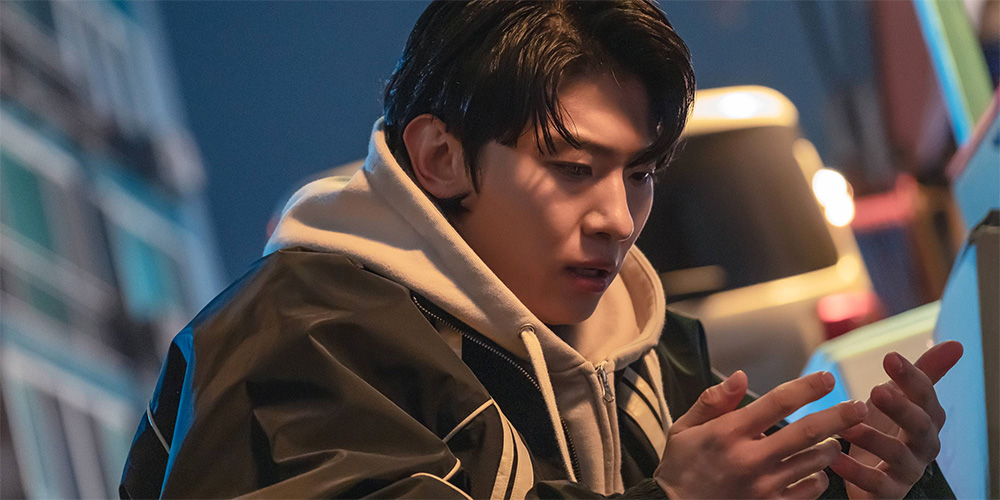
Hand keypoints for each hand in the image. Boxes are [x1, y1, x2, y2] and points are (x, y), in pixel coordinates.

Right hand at [655, 370, 868, 498]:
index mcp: (728, 432)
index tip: (827, 377)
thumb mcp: (683, 428)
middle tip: (859, 406)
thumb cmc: (680, 468)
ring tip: (835, 439)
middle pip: (807, 432)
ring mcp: (763, 486)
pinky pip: (808, 491)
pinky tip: (816, 470)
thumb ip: (713, 401)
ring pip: (814, 462)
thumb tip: (741, 376)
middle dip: (838, 416)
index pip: (777, 402)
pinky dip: (819, 478)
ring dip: (831, 447)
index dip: (806, 388)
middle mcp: (750, 458)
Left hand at [830, 341, 962, 499]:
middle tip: (877, 390)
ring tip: (848, 427)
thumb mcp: (900, 397)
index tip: (890, 357)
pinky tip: (834, 458)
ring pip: (897, 455)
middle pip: (919, 426)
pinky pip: (875, 484)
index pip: (926, 396)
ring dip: (873, 439)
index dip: (911, 377)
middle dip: (901, 408)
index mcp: (927, 419)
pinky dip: (854, 472)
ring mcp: (907, 470)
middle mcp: (922, 446)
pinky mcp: (887, 491)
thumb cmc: (887, 428)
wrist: (870, 471)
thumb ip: (923, 373)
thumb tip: (956, 345)